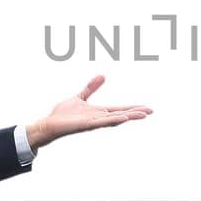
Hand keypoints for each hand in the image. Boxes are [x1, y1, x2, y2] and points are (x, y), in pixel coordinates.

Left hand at [26, 75, 152, 149]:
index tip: (146, 108)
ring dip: (128, 117)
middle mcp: (98, 118)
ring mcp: (93, 122)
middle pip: (121, 115)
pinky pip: (101, 123)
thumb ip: (91, 88)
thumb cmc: (63, 114)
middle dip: (135, 113)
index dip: (133, 108)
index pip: (119, 109)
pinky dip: (112, 120)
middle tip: (150, 111)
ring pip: (114, 119)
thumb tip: (103, 76)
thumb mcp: (80, 97)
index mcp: (99, 112)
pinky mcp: (85, 125)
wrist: (49, 124)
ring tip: (142, 115)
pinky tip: (122, 118)